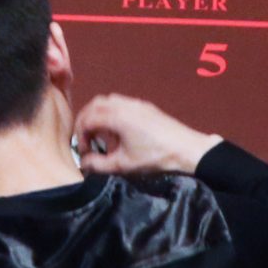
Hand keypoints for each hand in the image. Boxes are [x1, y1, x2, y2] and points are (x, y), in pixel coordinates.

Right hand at [73, 94, 220, 175]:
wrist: (186, 150)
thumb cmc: (156, 157)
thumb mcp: (123, 165)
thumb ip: (98, 165)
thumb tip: (84, 164)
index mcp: (116, 116)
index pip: (87, 119)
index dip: (80, 136)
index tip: (85, 152)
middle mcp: (124, 105)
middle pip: (94, 105)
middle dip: (85, 122)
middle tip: (86, 141)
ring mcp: (136, 103)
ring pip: (108, 102)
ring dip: (99, 116)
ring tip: (102, 137)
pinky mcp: (145, 107)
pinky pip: (121, 104)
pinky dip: (112, 114)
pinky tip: (119, 133)